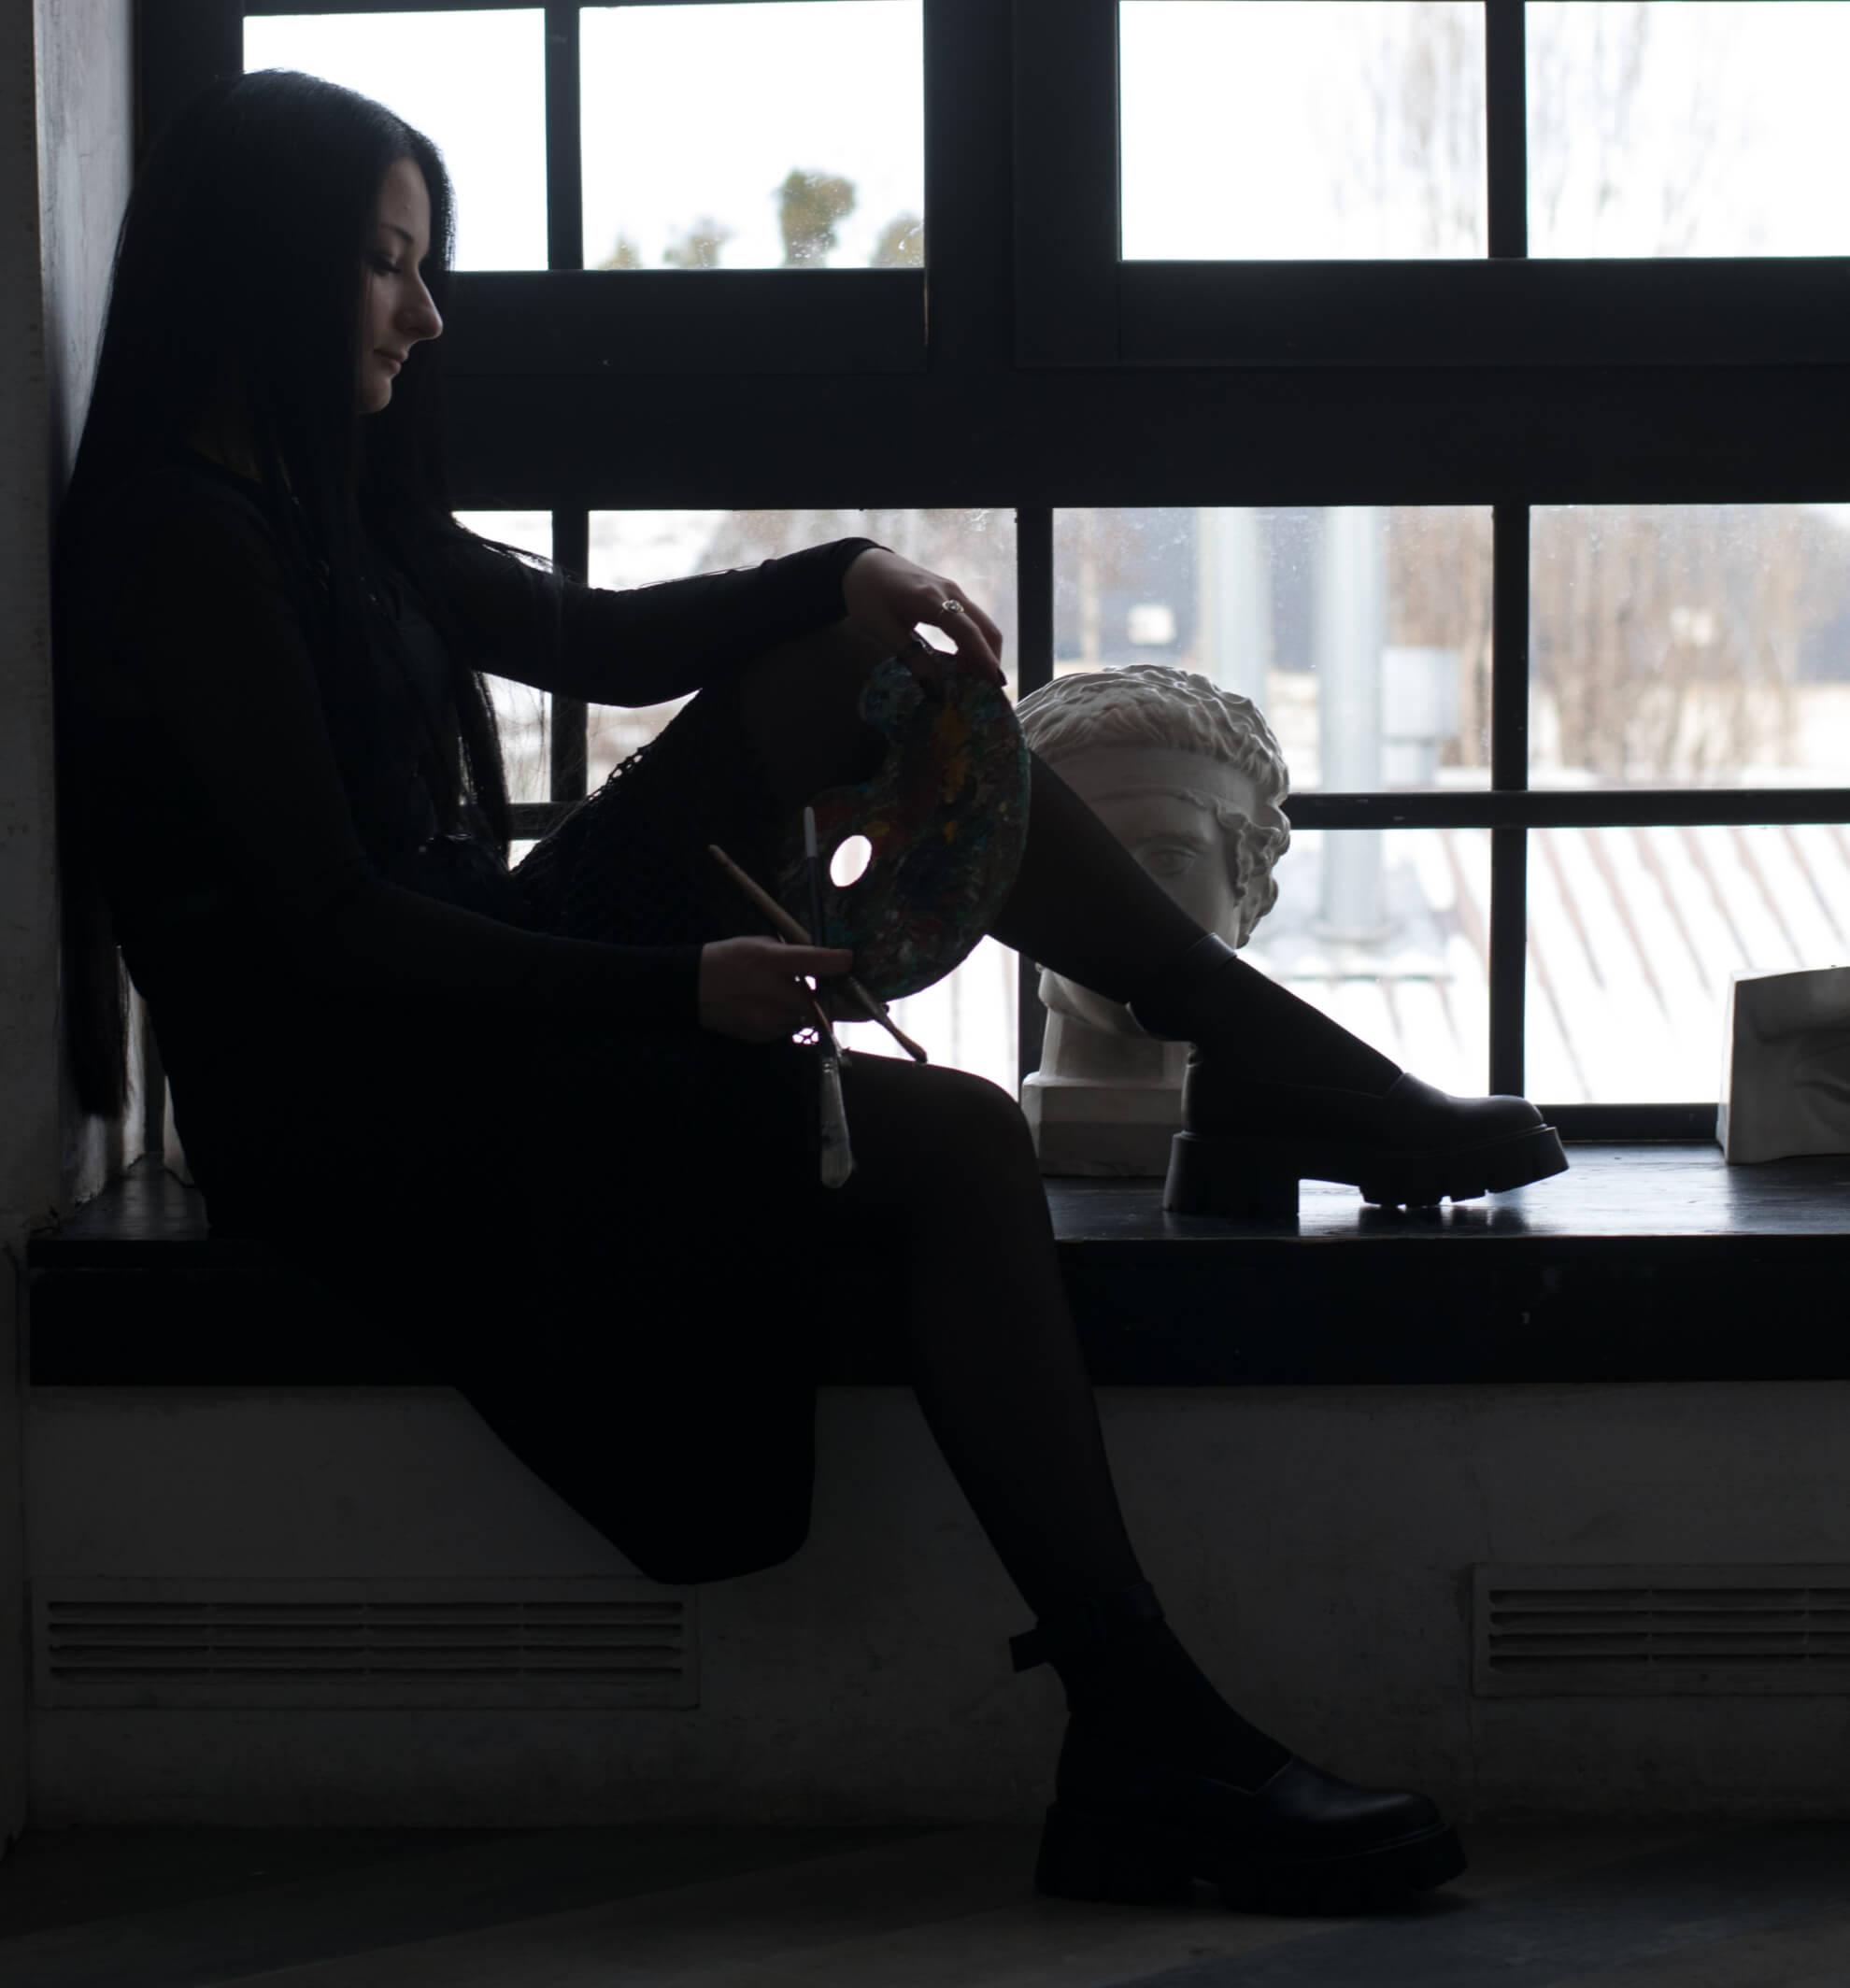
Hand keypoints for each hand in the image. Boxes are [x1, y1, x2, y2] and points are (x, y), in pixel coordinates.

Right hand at [698, 937, 854, 1042]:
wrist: (690, 989)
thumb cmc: (728, 959)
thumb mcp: (759, 944)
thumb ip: (792, 953)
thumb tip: (825, 961)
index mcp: (771, 961)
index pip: (815, 962)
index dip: (838, 963)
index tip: (850, 962)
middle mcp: (772, 993)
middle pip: (821, 1003)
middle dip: (841, 1002)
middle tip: (864, 1003)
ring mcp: (768, 1019)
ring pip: (806, 1018)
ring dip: (808, 1010)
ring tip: (788, 996)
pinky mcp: (763, 1036)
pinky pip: (789, 1028)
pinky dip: (789, 1018)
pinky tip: (769, 1007)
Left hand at [841, 548, 1006, 691]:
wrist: (864, 564)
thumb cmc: (867, 594)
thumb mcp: (883, 630)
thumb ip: (912, 658)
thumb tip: (935, 691)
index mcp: (929, 599)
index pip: (967, 631)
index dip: (983, 657)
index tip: (995, 683)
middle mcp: (949, 592)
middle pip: (985, 627)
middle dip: (991, 658)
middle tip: (988, 690)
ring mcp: (953, 591)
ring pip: (982, 624)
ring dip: (984, 651)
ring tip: (973, 681)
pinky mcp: (951, 595)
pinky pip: (972, 620)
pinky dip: (975, 642)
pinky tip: (963, 662)